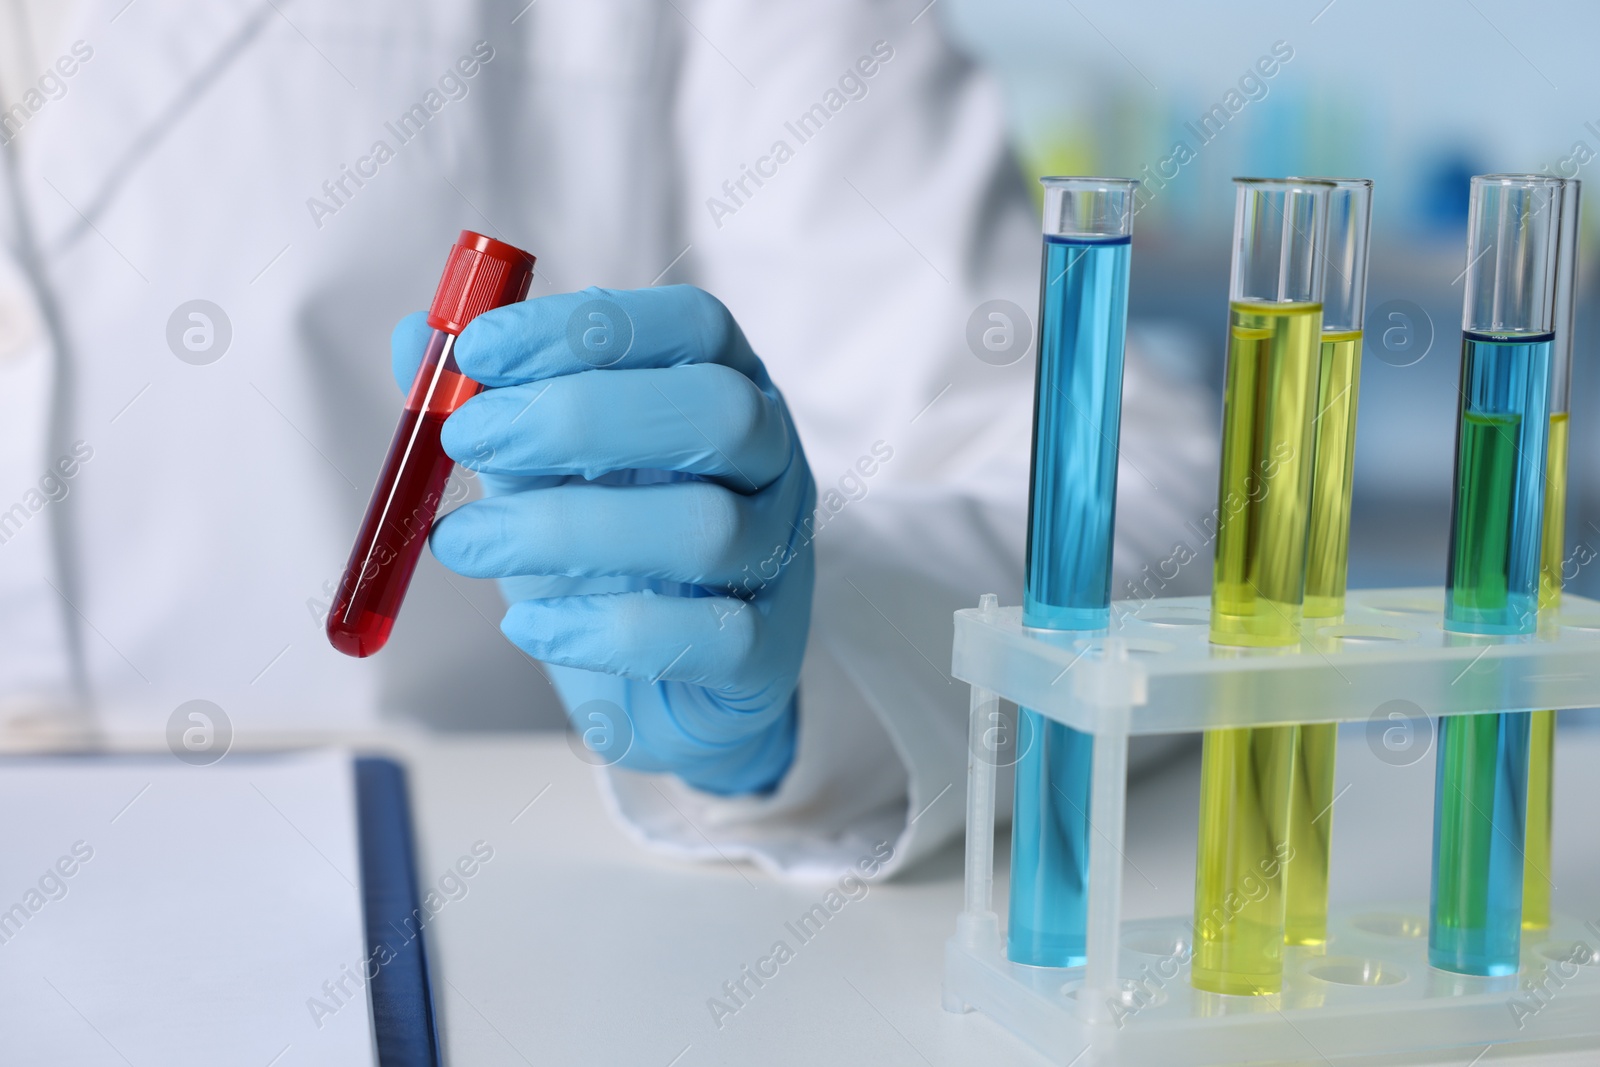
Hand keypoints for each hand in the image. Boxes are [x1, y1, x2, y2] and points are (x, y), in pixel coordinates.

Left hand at [390, 286, 814, 793]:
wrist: (666, 690)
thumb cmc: (607, 559)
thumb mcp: (543, 472)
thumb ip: (493, 406)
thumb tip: (416, 338)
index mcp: (726, 389)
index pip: (691, 326)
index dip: (587, 328)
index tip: (476, 351)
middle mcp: (772, 464)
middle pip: (719, 412)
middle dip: (582, 417)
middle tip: (469, 439)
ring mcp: (779, 558)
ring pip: (706, 529)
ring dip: (565, 530)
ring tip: (464, 544)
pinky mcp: (768, 652)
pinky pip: (709, 637)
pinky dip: (606, 631)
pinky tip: (530, 626)